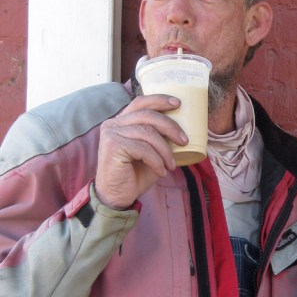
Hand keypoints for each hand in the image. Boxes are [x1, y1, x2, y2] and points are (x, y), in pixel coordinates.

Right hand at [95, 94, 187, 208]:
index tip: (178, 103)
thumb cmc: (135, 174)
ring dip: (165, 150)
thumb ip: (159, 139)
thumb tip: (183, 132)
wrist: (118, 196)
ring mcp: (111, 133)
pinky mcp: (113, 146)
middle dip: (170, 127)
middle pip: (147, 116)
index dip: (159, 100)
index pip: (140, 103)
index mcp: (121, 121)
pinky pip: (143, 149)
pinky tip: (161, 172)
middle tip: (184, 141)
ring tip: (171, 165)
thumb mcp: (151, 153)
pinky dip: (156, 161)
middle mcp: (113, 123)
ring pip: (148, 133)